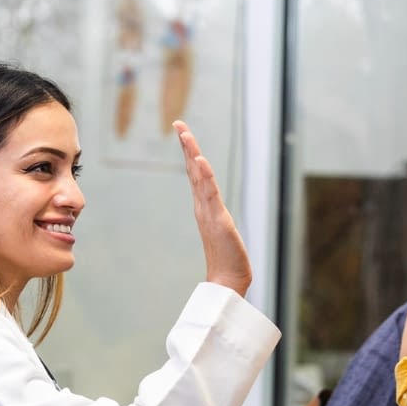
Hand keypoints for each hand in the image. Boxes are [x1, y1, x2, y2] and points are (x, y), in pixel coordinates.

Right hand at [173, 121, 251, 296]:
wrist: (228, 281)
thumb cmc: (227, 261)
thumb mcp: (223, 233)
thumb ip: (218, 222)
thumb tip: (216, 218)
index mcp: (204, 207)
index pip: (196, 174)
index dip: (190, 153)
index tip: (183, 132)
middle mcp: (203, 206)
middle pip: (193, 170)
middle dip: (187, 145)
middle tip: (178, 124)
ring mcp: (209, 212)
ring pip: (199, 177)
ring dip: (192, 154)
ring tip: (185, 134)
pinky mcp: (218, 219)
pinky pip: (210, 193)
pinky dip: (204, 175)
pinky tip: (200, 160)